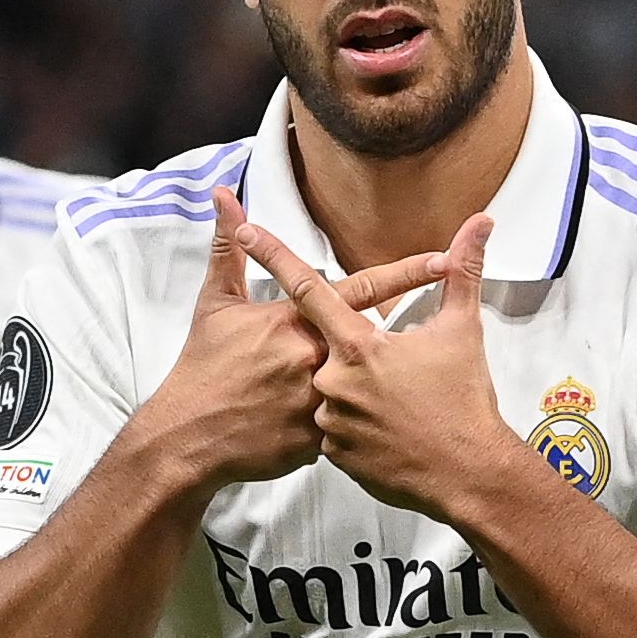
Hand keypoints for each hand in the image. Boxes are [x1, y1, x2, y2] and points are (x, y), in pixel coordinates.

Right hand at [130, 189, 443, 491]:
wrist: (190, 435)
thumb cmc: (203, 366)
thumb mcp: (216, 303)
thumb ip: (229, 249)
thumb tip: (224, 196)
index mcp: (297, 322)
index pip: (364, 289)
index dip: (408, 274)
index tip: (447, 261)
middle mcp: (315, 359)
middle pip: (372, 341)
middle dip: (393, 346)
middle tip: (421, 351)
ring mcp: (319, 402)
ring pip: (364, 389)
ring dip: (370, 390)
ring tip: (381, 401)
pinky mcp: (319, 441)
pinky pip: (347, 428)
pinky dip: (345, 424)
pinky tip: (339, 430)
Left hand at [237, 211, 527, 523]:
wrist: (467, 474)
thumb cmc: (464, 401)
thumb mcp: (463, 329)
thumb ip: (463, 272)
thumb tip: (480, 223)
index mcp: (357, 345)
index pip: (307, 289)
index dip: (274, 256)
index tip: (246, 231)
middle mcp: (333, 381)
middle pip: (327, 350)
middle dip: (359, 357)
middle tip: (399, 376)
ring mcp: (330, 421)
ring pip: (332, 392)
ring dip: (358, 392)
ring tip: (400, 407)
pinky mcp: (333, 455)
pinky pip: (334, 429)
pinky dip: (357, 424)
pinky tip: (388, 431)